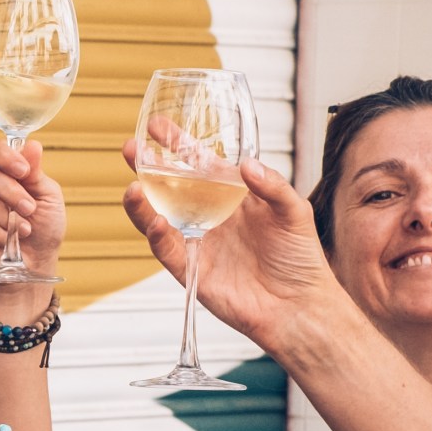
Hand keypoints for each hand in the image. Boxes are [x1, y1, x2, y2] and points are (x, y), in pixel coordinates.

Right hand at [0, 136, 65, 288]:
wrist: (35, 264)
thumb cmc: (43, 229)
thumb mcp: (48, 198)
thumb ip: (36, 172)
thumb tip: (32, 145)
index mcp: (6, 173)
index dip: (4, 155)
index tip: (23, 171)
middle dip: (11, 192)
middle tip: (29, 209)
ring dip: (6, 215)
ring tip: (22, 230)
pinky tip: (6, 241)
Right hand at [119, 144, 346, 349]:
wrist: (298, 305)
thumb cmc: (300, 258)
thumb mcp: (293, 211)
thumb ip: (271, 185)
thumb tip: (245, 165)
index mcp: (230, 196)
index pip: (197, 164)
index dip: (177, 144)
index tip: (156, 125)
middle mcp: (208, 215)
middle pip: (168, 187)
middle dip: (146, 168)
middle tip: (131, 149)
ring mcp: (196, 242)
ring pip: (157, 218)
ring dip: (141, 203)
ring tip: (132, 188)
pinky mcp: (190, 270)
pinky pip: (166, 250)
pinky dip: (157, 236)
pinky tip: (155, 222)